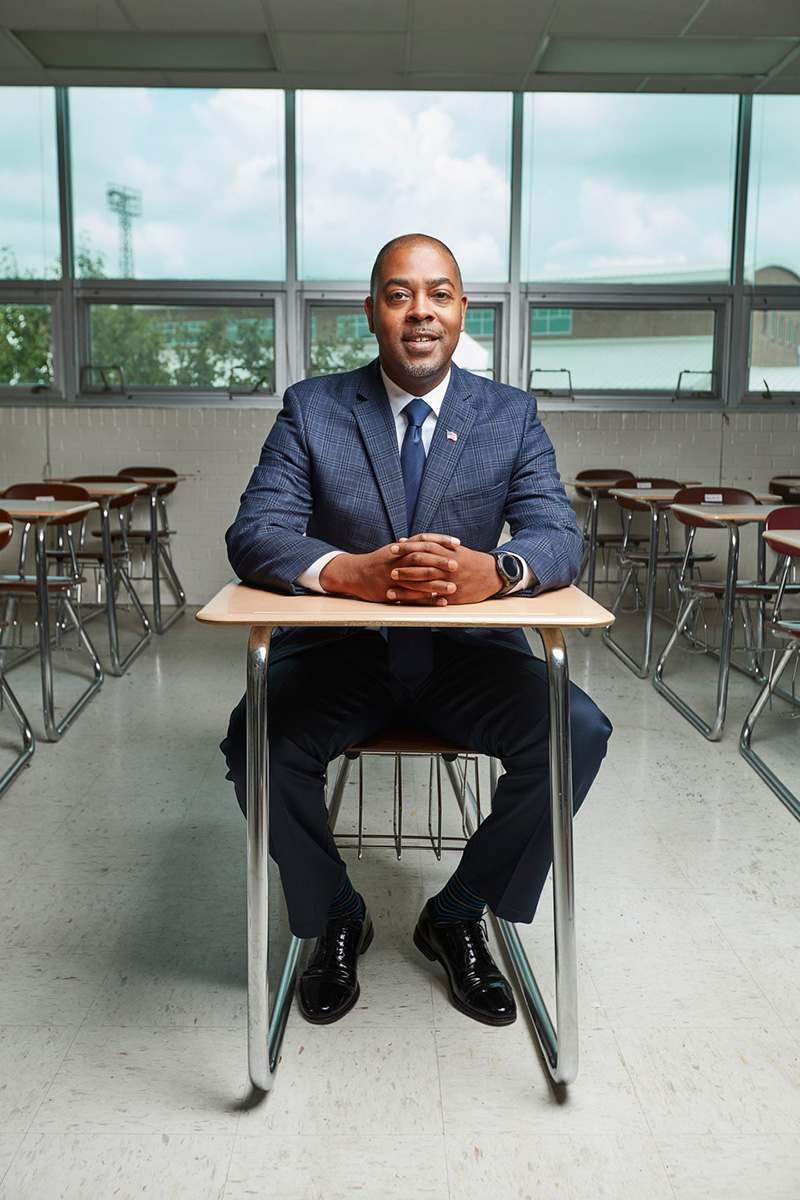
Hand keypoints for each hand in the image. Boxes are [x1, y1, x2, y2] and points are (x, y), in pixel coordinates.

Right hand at [319, 533, 459, 604]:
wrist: (354, 573)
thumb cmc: (376, 562)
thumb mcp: (393, 551)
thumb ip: (409, 547)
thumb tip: (426, 541)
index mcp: (400, 549)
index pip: (424, 541)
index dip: (441, 540)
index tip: (457, 542)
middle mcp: (397, 560)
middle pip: (422, 559)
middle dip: (440, 561)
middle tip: (457, 564)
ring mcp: (394, 576)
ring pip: (418, 579)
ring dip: (437, 584)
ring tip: (453, 587)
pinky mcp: (391, 591)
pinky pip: (411, 596)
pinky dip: (426, 599)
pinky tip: (440, 602)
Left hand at [387, 535, 501, 605]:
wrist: (492, 574)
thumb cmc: (469, 560)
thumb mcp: (453, 549)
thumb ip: (431, 544)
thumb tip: (407, 539)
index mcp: (448, 552)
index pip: (424, 546)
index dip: (407, 548)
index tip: (393, 548)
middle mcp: (449, 566)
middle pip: (423, 565)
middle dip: (405, 568)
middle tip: (389, 570)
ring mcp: (451, 581)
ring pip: (426, 584)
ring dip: (407, 587)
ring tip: (391, 589)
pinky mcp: (454, 596)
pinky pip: (434, 599)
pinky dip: (419, 601)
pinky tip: (407, 603)